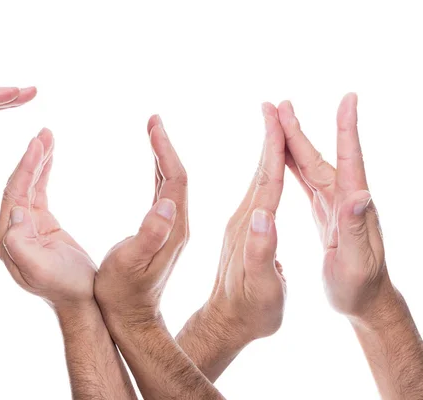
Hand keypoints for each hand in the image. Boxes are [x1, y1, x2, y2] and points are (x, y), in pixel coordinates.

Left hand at [0, 129, 96, 309]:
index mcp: (6, 240)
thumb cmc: (65, 288)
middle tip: (44, 132)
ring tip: (48, 135)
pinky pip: (39, 191)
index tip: (37, 144)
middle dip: (31, 158)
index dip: (25, 168)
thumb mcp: (41, 271)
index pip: (13, 195)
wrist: (81, 300)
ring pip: (28, 185)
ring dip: (38, 160)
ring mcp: (24, 226)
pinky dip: (44, 172)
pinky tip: (50, 154)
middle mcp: (10, 230)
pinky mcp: (39, 223)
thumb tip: (16, 213)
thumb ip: (21, 244)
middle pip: (18, 185)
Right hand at [95, 115, 187, 324]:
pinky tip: (152, 164)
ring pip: (172, 183)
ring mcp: (172, 228)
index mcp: (174, 228)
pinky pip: (164, 193)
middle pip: (178, 176)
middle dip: (165, 145)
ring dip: (163, 155)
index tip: (154, 125)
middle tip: (153, 120)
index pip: (176, 180)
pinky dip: (158, 172)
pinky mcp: (163, 232)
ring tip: (152, 132)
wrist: (131, 319)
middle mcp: (178, 225)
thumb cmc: (123, 294)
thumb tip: (166, 201)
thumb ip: (150, 235)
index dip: (166, 150)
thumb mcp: (131, 265)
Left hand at [208, 103, 286, 340]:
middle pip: (258, 172)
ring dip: (265, 152)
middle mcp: (240, 220)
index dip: (272, 148)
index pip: (264, 180)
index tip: (277, 116)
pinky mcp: (238, 232)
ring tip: (273, 127)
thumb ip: (260, 252)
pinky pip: (255, 194)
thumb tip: (265, 216)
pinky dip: (264, 175)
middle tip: (274, 106)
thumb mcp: (261, 288)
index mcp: (248, 227)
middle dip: (269, 138)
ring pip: (257, 180)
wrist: (225, 325)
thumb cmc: (248, 313)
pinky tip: (268, 171)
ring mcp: (238, 225)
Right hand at [278, 94, 388, 318]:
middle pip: (318, 157)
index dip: (347, 128)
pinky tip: (284, 156)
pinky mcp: (325, 212)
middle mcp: (344, 197)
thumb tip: (361, 192)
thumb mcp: (357, 260)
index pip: (349, 159)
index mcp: (351, 204)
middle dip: (298, 130)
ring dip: (293, 142)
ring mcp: (334, 203)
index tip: (348, 99)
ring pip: (309, 165)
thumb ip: (356, 226)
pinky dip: (293, 165)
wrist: (364, 300)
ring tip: (276, 120)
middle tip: (278, 105)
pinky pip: (306, 181)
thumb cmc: (360, 286)